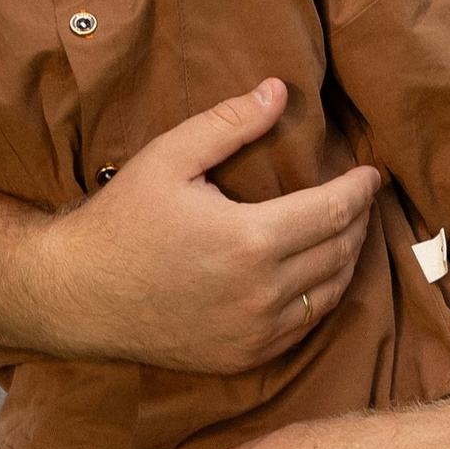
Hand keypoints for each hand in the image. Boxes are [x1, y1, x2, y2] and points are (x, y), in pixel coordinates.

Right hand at [0, 79, 381, 372]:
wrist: (77, 295)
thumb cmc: (120, 221)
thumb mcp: (168, 157)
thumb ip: (228, 123)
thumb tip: (279, 91)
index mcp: (249, 239)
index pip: (333, 211)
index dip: (359, 190)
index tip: (372, 174)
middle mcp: (260, 292)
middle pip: (340, 252)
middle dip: (358, 220)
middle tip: (362, 198)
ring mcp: (254, 332)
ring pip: (330, 293)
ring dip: (348, 260)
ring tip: (348, 230)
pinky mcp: (244, 357)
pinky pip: (304, 327)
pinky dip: (322, 298)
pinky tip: (319, 275)